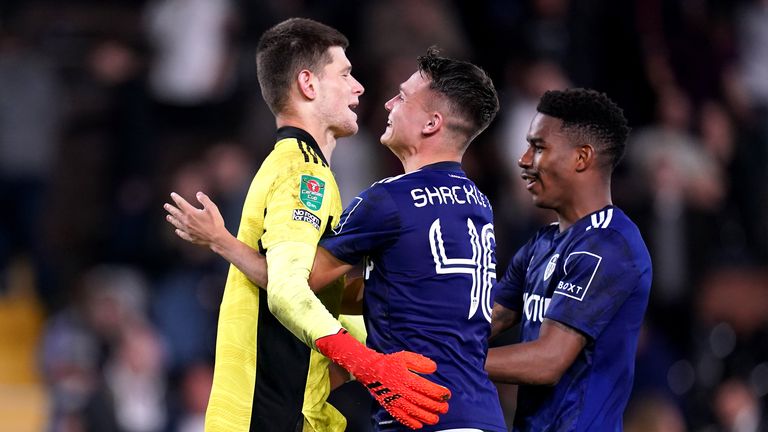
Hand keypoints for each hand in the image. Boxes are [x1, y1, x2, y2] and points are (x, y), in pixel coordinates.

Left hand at [164, 191, 227, 248]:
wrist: (217, 238)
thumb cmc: (216, 222)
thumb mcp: (212, 208)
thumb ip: (204, 199)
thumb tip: (198, 194)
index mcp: (191, 213)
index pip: (181, 203)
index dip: (176, 198)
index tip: (172, 194)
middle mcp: (187, 221)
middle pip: (176, 214)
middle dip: (170, 209)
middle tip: (166, 205)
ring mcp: (188, 230)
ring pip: (177, 223)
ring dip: (172, 219)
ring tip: (168, 217)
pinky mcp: (190, 237)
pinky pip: (182, 234)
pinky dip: (178, 231)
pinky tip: (177, 230)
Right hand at [316, 330, 449, 428]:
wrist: (370, 370)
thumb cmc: (390, 363)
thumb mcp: (405, 357)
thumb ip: (420, 362)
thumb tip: (434, 368)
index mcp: (405, 378)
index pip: (426, 387)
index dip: (438, 392)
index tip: (447, 394)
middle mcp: (401, 391)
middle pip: (421, 401)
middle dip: (435, 406)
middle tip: (445, 408)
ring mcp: (395, 400)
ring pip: (413, 411)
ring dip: (426, 416)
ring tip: (436, 419)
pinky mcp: (389, 406)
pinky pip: (401, 416)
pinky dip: (410, 422)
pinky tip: (419, 425)